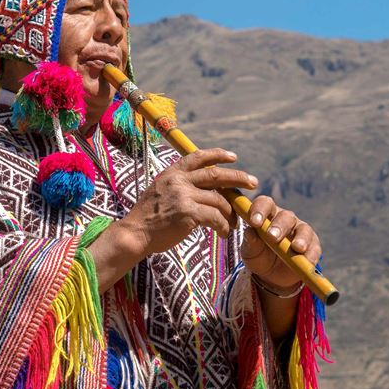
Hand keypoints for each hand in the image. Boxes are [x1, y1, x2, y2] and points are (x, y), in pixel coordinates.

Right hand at [116, 148, 258, 257]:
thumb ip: (178, 184)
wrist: (135, 233)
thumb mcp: (160, 190)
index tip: (233, 157)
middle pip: (215, 175)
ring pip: (219, 200)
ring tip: (234, 224)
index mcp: (172, 173)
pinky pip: (215, 217)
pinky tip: (224, 233)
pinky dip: (224, 226)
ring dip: (230, 213)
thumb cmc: (147, 216)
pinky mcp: (188, 213)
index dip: (218, 155)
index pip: (198, 157)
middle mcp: (179, 181)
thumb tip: (200, 185)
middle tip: (254, 182)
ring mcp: (184, 196)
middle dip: (238, 178)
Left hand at [241, 195, 321, 289]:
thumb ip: (250, 242)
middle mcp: (285, 219)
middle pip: (285, 216)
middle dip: (279, 226)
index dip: (260, 210)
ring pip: (303, 229)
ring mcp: (300, 231)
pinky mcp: (312, 245)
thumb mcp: (251, 251)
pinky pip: (314, 247)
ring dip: (300, 238)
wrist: (272, 275)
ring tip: (296, 248)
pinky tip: (308, 261)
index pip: (264, 204)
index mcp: (267, 215)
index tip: (254, 222)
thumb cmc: (258, 256)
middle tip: (272, 237)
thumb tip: (249, 232)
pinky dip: (311, 254)